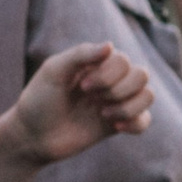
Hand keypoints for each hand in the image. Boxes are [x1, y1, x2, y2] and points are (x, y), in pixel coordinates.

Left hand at [3, 42, 153, 163]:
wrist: (34, 136)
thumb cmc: (39, 99)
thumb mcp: (54, 71)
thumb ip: (80, 55)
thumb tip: (111, 46)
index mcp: (94, 62)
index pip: (122, 60)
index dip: (108, 75)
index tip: (83, 87)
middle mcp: (109, 79)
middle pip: (141, 74)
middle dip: (119, 89)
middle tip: (92, 98)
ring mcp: (115, 101)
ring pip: (148, 95)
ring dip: (128, 106)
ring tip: (104, 114)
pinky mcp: (118, 123)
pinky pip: (145, 120)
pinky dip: (135, 123)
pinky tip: (115, 126)